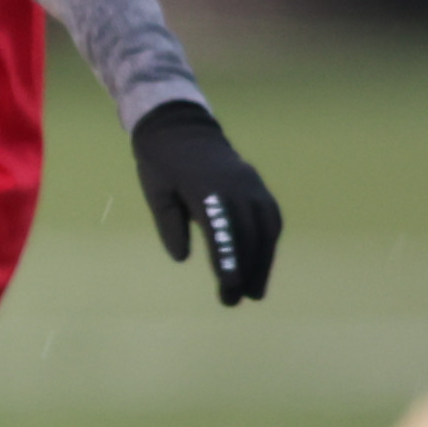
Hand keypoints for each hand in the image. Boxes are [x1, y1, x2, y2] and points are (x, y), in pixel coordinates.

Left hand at [132, 100, 280, 305]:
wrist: (180, 126)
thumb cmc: (161, 163)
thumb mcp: (157, 192)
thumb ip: (170, 225)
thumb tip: (183, 258)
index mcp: (205, 186)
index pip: (220, 227)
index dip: (227, 256)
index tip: (229, 284)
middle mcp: (235, 185)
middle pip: (247, 232)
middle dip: (244, 269)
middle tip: (234, 300)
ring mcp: (251, 183)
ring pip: (265, 227)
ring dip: (262, 261)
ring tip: (254, 292)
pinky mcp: (257, 185)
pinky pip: (270, 217)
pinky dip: (268, 242)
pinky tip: (262, 264)